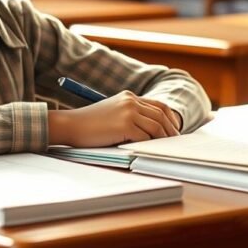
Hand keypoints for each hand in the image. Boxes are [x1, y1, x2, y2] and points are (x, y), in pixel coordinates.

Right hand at [48, 91, 180, 146]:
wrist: (70, 125)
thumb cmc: (89, 123)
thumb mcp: (112, 112)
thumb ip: (130, 114)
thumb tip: (151, 129)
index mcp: (129, 96)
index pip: (159, 105)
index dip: (170, 118)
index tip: (174, 130)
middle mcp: (131, 101)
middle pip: (161, 115)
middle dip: (171, 130)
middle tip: (177, 143)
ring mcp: (128, 112)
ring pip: (156, 126)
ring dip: (164, 139)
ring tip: (168, 149)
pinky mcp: (124, 125)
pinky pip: (145, 137)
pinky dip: (151, 145)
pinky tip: (152, 151)